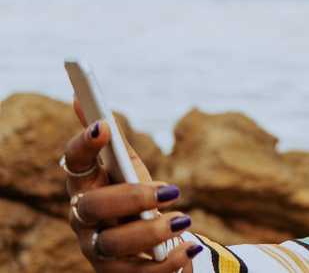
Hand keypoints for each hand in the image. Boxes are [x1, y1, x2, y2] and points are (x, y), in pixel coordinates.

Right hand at [64, 102, 201, 271]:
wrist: (152, 243)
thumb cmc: (135, 198)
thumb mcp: (128, 168)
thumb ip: (113, 142)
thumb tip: (82, 97)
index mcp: (85, 186)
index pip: (74, 164)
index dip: (82, 145)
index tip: (102, 126)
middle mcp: (83, 219)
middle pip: (92, 207)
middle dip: (130, 197)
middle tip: (170, 191)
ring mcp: (96, 248)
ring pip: (112, 243)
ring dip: (150, 231)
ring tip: (183, 221)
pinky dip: (167, 262)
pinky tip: (190, 246)